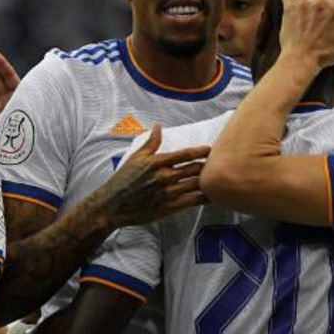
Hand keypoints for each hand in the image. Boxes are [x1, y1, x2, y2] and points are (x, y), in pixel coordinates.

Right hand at [93, 125, 209, 227]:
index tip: (210, 149)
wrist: (113, 205)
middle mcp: (165, 177)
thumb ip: (151, 142)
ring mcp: (168, 193)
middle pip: (195, 169)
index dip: (201, 151)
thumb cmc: (123, 180)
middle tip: (219, 163)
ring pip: (196, 185)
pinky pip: (192, 201)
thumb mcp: (136, 158)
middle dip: (208, 165)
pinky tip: (212, 195)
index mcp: (158, 162)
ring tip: (219, 178)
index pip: (186, 154)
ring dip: (208, 181)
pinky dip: (204, 197)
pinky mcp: (169, 208)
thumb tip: (158, 126)